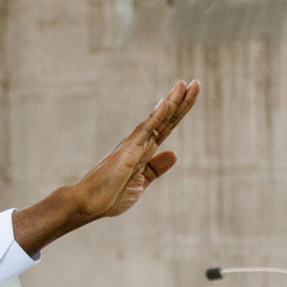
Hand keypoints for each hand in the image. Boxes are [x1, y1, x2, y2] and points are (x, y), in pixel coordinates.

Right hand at [12, 79, 199, 255]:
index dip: (180, 111)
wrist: (90, 203)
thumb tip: (174, 154)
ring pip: (156, 120)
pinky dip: (156, 117)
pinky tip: (166, 103)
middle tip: (196, 83)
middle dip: (181, 101)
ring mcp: (133, 145)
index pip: (166, 126)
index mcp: (144, 150)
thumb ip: (156, 167)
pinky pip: (145, 131)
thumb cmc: (111, 194)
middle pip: (165, 118)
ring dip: (171, 102)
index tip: (192, 94)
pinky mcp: (128, 151)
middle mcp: (140, 142)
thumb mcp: (142, 182)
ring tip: (184, 84)